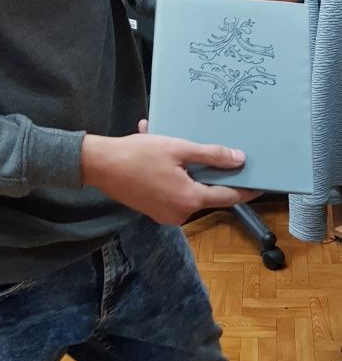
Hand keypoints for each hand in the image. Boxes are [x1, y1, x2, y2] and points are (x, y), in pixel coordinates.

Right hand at [81, 129, 258, 224]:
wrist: (99, 165)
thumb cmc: (138, 155)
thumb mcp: (178, 149)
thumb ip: (211, 156)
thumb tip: (239, 160)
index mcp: (189, 199)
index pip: (227, 197)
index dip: (245, 189)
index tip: (260, 185)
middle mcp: (180, 214)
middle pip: (205, 192)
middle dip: (207, 171)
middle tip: (206, 151)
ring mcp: (165, 215)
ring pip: (187, 190)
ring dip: (185, 170)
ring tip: (171, 145)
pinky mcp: (153, 210)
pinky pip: (171, 191)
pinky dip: (171, 175)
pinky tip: (158, 153)